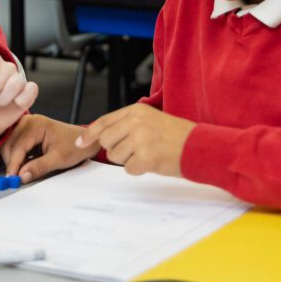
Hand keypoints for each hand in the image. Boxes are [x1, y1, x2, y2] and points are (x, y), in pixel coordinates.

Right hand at [1, 114, 97, 182]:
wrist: (84, 141)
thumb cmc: (74, 146)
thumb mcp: (58, 159)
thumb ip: (39, 167)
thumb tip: (22, 176)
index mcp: (36, 124)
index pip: (18, 146)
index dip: (13, 164)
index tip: (11, 178)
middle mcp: (29, 121)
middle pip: (9, 144)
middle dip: (12, 162)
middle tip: (17, 178)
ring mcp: (26, 125)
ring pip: (10, 145)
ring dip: (13, 160)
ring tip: (23, 172)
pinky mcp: (26, 131)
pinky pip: (15, 145)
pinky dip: (17, 157)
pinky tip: (25, 165)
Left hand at [77, 104, 195, 176]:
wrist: (200, 147)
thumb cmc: (178, 135)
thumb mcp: (152, 120)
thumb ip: (128, 124)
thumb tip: (102, 137)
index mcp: (136, 111)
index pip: (104, 121)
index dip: (89, 134)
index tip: (81, 142)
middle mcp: (135, 123)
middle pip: (105, 141)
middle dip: (115, 149)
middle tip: (134, 150)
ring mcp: (140, 140)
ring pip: (115, 156)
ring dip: (128, 160)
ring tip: (148, 154)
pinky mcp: (145, 158)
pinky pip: (129, 169)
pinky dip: (139, 169)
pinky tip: (153, 162)